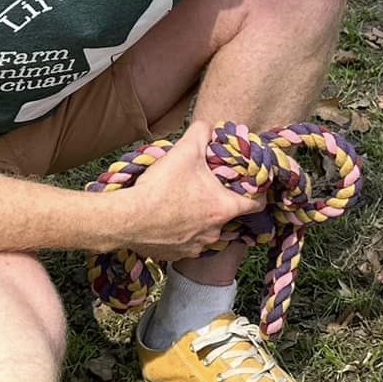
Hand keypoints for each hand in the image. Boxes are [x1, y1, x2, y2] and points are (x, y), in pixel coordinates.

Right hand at [111, 119, 257, 261]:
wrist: (126, 219)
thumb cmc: (160, 187)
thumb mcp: (185, 151)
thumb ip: (201, 132)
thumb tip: (207, 126)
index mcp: (224, 208)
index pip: (256, 204)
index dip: (256, 192)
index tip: (249, 185)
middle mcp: (214, 232)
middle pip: (226, 214)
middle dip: (217, 201)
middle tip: (203, 187)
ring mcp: (196, 247)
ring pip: (205, 229)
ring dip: (198, 217)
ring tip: (181, 201)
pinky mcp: (177, 255)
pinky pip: (186, 242)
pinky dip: (181, 231)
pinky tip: (167, 218)